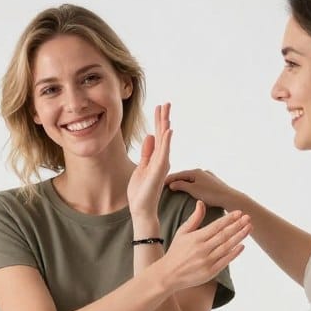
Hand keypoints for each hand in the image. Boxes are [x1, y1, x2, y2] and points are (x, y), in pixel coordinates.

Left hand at [127, 103, 172, 219]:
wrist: (141, 208)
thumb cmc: (141, 191)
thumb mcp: (141, 167)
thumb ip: (146, 152)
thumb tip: (150, 135)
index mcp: (156, 158)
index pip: (158, 135)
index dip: (159, 121)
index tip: (159, 107)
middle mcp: (161, 159)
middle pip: (163, 134)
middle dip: (164, 118)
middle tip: (166, 102)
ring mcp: (161, 163)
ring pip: (164, 140)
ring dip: (165, 124)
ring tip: (167, 110)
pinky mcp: (159, 170)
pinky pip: (164, 152)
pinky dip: (167, 141)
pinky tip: (169, 130)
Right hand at [159, 201, 250, 291]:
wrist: (169, 274)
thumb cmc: (176, 251)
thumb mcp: (182, 232)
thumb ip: (194, 218)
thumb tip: (201, 202)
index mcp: (196, 238)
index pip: (216, 226)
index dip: (229, 219)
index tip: (239, 212)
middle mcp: (202, 249)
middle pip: (224, 235)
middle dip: (238, 225)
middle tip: (248, 218)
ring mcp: (207, 261)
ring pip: (227, 247)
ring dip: (239, 237)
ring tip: (249, 228)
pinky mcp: (210, 272)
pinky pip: (225, 261)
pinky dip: (234, 253)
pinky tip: (242, 245)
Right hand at [165, 168, 239, 210]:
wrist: (229, 198)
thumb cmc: (211, 194)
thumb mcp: (193, 190)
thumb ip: (181, 186)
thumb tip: (171, 184)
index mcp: (196, 172)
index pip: (178, 174)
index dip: (168, 178)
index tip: (159, 182)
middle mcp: (202, 171)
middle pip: (185, 176)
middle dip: (175, 180)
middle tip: (165, 185)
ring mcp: (208, 176)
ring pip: (192, 179)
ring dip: (184, 183)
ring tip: (176, 188)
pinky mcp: (213, 182)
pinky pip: (198, 182)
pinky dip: (191, 185)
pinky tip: (190, 190)